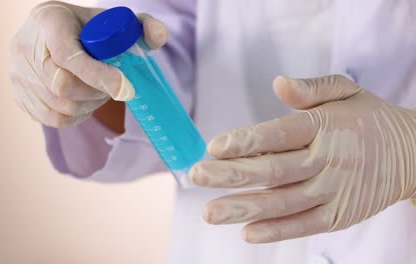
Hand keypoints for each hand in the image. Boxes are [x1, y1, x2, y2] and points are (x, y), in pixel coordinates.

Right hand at [9, 1, 167, 127]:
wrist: (55, 35)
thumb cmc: (89, 30)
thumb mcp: (115, 22)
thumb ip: (141, 26)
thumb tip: (159, 36)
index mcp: (48, 22)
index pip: (68, 56)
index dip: (98, 76)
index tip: (127, 88)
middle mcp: (24, 47)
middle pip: (62, 87)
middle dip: (96, 92)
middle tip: (115, 87)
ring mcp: (18, 74)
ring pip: (60, 108)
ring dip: (88, 106)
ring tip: (100, 91)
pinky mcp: (20, 96)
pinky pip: (53, 119)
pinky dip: (76, 116)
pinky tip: (85, 102)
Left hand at [189, 75, 415, 242]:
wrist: (413, 154)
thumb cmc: (367, 118)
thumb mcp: (346, 91)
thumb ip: (312, 88)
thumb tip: (279, 83)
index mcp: (324, 126)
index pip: (280, 134)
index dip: (246, 140)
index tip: (214, 146)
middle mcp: (327, 160)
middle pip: (274, 170)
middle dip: (232, 174)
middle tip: (197, 176)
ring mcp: (333, 191)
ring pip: (284, 202)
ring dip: (245, 208)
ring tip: (210, 213)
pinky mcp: (339, 215)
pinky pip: (305, 225)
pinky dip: (277, 230)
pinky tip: (247, 232)